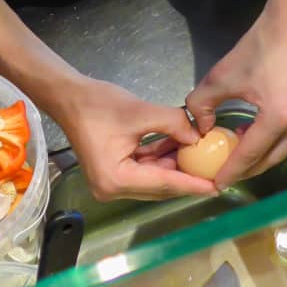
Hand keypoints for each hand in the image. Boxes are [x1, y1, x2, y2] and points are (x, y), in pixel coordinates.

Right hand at [53, 77, 218, 201]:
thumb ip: (174, 124)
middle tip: (214, 171)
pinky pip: (143, 170)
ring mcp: (111, 183)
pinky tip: (179, 147)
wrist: (69, 96)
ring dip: (174, 166)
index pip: (164, 183)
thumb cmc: (98, 104)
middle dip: (186, 176)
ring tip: (201, 156)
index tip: (217, 186)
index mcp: (116, 180)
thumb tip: (198, 137)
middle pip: (159, 186)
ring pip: (153, 179)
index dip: (192, 183)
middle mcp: (112, 189)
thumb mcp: (140, 112)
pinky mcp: (112, 172)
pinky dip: (160, 160)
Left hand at [185, 9, 286, 189]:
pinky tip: (262, 129)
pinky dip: (279, 137)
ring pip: (285, 148)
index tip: (217, 184)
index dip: (231, 171)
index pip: (250, 154)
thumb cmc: (261, 46)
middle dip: (248, 168)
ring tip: (241, 146)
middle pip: (271, 158)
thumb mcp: (222, 75)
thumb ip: (202, 105)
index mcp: (279, 116)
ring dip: (263, 151)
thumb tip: (202, 130)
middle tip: (228, 172)